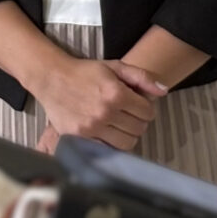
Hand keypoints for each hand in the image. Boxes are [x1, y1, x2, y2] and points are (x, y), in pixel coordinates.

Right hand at [35, 54, 167, 152]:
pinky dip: (111, 144)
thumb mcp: (115, 66)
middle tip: (129, 115)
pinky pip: (106, 150)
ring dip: (127, 134)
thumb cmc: (85, 72)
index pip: (147, 112)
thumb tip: (164, 91)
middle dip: (138, 121)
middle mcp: (106, 112)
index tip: (138, 105)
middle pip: (139, 129)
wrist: (52, 79)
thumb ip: (142, 77)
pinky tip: (107, 133)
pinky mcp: (79, 138)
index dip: (146, 108)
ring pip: (126, 143)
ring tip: (119, 125)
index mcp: (116, 93)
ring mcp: (92, 128)